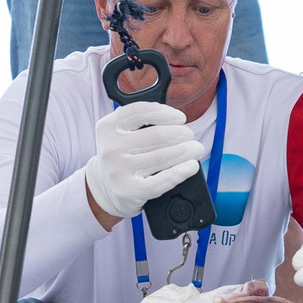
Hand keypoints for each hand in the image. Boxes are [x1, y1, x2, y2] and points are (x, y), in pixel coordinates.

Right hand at [83, 100, 204, 222]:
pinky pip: (162, 180)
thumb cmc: (124, 155)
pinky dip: (181, 172)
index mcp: (108, 127)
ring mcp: (118, 171)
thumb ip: (144, 121)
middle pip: (157, 136)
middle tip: (191, 137)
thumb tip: (179, 122)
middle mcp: (110, 148)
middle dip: (182, 134)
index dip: (166, 113)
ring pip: (162, 157)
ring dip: (187, 151)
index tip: (180, 118)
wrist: (106, 189)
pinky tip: (191, 166)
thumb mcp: (123, 133)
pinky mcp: (129, 191)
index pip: (140, 112)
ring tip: (196, 149)